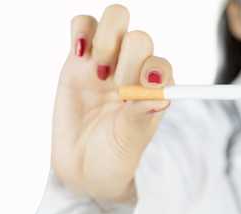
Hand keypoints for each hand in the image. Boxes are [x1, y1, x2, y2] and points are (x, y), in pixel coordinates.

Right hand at [51, 4, 173, 201]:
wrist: (82, 166)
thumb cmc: (113, 156)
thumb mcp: (130, 140)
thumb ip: (142, 115)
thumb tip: (161, 93)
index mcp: (155, 89)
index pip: (161, 63)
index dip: (152, 71)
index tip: (138, 92)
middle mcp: (134, 70)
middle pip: (140, 38)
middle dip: (128, 60)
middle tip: (117, 90)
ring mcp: (107, 62)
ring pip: (116, 19)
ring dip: (107, 41)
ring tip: (99, 74)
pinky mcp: (79, 58)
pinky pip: (83, 24)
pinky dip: (81, 30)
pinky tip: (79, 55)